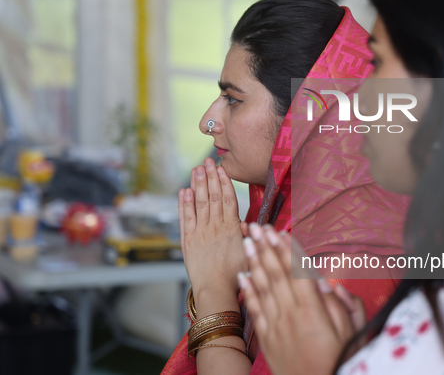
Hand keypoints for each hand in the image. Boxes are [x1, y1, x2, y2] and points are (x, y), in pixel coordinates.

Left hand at [178, 158, 246, 302]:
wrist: (216, 290)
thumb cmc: (236, 275)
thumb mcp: (251, 253)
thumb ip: (251, 236)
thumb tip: (252, 224)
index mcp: (232, 228)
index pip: (227, 198)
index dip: (223, 182)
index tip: (220, 168)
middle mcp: (215, 226)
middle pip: (211, 196)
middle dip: (208, 177)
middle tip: (206, 161)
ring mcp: (200, 232)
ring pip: (198, 203)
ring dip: (196, 184)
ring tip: (195, 169)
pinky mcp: (188, 240)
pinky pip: (185, 218)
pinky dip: (183, 203)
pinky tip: (183, 191)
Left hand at [239, 224, 364, 374]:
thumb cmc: (338, 362)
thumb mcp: (352, 334)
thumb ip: (342, 305)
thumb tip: (329, 283)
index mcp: (313, 310)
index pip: (297, 271)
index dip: (286, 249)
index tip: (278, 230)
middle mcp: (291, 314)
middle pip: (276, 273)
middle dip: (265, 247)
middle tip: (256, 226)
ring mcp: (276, 325)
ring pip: (263, 287)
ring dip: (254, 262)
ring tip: (247, 241)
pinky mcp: (267, 338)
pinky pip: (255, 310)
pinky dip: (248, 291)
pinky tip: (243, 275)